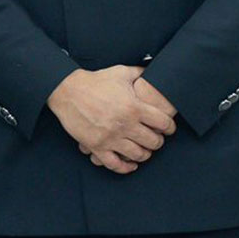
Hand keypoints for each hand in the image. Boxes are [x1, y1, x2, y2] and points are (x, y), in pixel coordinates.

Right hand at [47, 66, 174, 174]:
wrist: (69, 91)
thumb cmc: (96, 81)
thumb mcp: (121, 72)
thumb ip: (140, 72)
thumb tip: (154, 69)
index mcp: (134, 107)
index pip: (162, 123)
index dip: (170, 127)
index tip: (169, 129)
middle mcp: (125, 125)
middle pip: (153, 142)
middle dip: (158, 142)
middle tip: (157, 139)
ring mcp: (111, 138)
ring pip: (137, 155)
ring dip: (145, 154)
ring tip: (145, 150)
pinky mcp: (97, 147)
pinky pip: (115, 165)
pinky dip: (126, 168)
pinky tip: (131, 165)